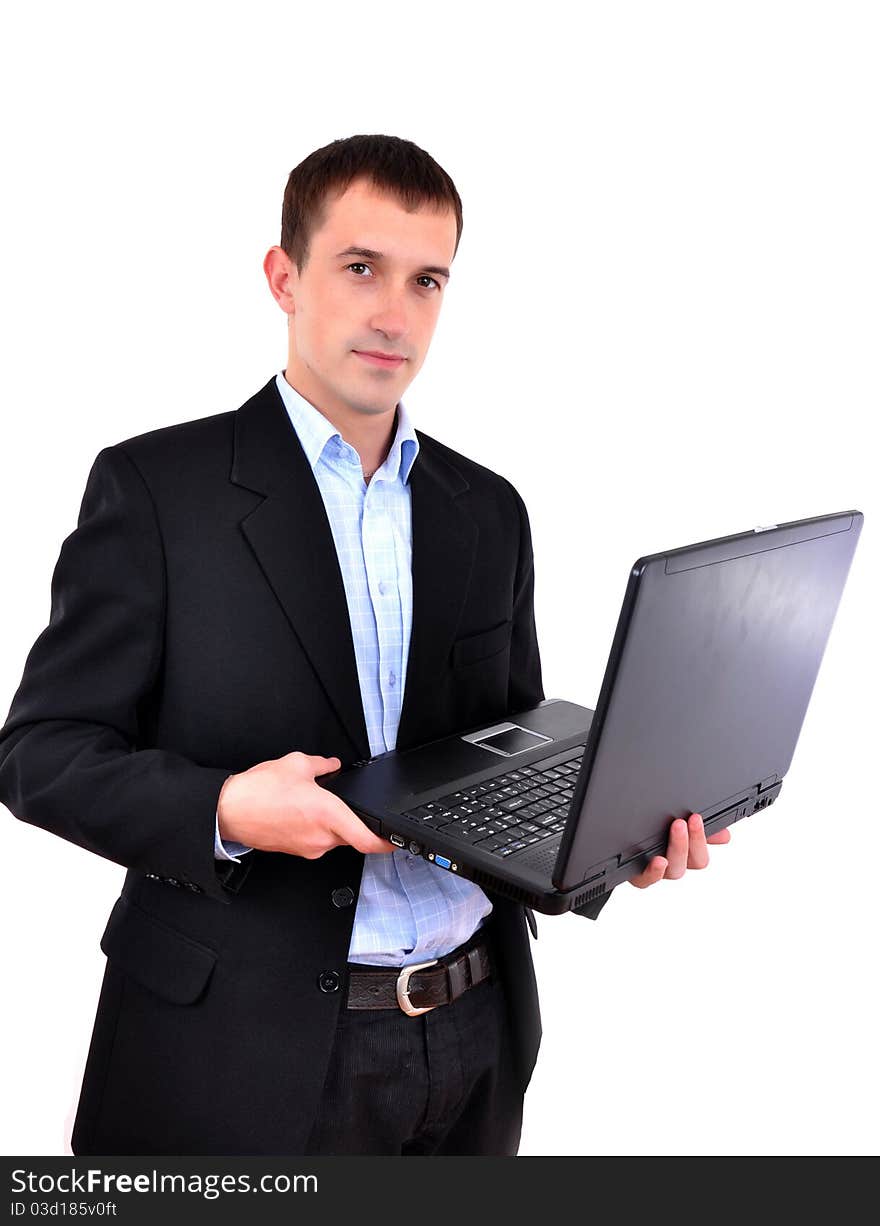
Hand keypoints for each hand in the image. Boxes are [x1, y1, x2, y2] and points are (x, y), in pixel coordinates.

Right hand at [217, 750, 396, 857]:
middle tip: (337, 801)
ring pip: (332, 837)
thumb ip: (322, 765)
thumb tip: (332, 765)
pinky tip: (297, 811)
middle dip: (350, 819)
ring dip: (329, 822)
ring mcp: (308, 848)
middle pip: (350, 834)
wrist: (227, 811)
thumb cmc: (258, 791)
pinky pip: (315, 840)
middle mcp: (321, 837)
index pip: (367, 839)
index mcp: (328, 815)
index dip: (386, 843)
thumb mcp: (296, 764)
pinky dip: (314, 827)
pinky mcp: (295, 851)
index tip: (395, 840)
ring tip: (308, 802)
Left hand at [628, 812, 730, 888]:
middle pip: (695, 861)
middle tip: (692, 818)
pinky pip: (648, 879)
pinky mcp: (638, 876)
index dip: (707, 838)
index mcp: (684, 853)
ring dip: (679, 847)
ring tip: (677, 826)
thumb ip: (697, 829)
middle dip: (696, 839)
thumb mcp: (673, 827)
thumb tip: (725, 835)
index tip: (701, 817)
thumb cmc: (647, 834)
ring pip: (676, 869)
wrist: (614, 844)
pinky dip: (655, 871)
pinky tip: (658, 859)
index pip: (703, 852)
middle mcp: (673, 864)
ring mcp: (657, 871)